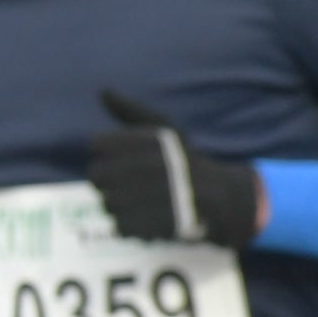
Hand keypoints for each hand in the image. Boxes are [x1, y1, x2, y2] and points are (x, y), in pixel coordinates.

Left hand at [88, 90, 261, 249]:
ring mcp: (153, 199)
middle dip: (109, 181)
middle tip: (132, 184)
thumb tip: (102, 90)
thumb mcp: (164, 130)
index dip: (108, 153)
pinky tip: (149, 218)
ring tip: (144, 201)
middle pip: (96, 175)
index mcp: (150, 140)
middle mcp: (152, 167)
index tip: (126, 159)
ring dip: (119, 204)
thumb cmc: (185, 161)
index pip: (97, 144)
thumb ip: (130, 110)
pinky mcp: (156, 226)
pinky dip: (130, 225)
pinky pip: (119, 226)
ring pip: (105, 202)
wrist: (222, 198)